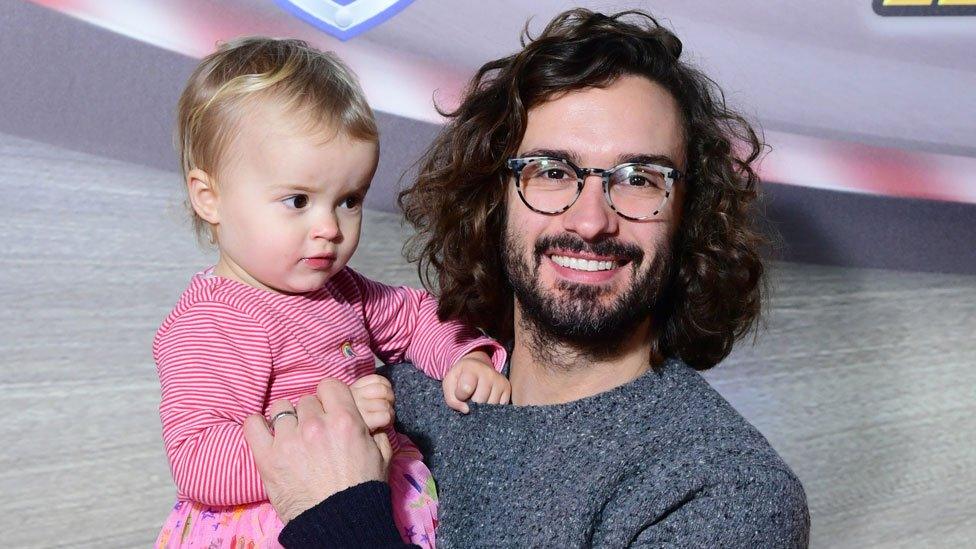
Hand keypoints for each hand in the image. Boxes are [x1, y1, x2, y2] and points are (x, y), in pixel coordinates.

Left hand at [243, 379, 392, 522]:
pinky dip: (258, 425)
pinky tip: (266, 433)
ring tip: (293, 437)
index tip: (330, 408)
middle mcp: (315, 424)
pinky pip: (253, 424)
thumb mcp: (381, 455)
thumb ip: (376, 430)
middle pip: (306, 399)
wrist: (338, 523)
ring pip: (281, 409)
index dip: (331, 396)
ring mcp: (289, 440)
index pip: (329, 385)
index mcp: (345, 420)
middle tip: (315, 432)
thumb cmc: (361, 490)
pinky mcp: (267, 457)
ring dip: (287, 420)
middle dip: (311, 413)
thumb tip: (372, 419)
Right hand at [350, 374, 394, 432]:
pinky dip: (389, 420)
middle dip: (390, 398)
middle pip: (383, 390)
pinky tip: (383, 425)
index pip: (376, 380)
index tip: (384, 396)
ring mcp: (359, 409)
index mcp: (353, 389)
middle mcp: (354, 396)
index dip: (386, 386)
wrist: (343, 440)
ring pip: (385, 404)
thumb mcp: (355, 401)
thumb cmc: (354, 420)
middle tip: (387, 406)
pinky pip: (385, 416)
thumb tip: (386, 386)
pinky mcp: (365, 422)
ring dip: (390, 412)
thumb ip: (366, 390)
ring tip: (385, 417)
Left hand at [442, 350, 510, 413]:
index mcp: (471, 368)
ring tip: (478, 396)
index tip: (460, 393)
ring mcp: (499, 380)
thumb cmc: (460, 378)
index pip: (465, 389)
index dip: (460, 396)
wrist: (476, 367)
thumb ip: (452, 399)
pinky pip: (500, 406)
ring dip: (482, 407)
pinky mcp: (507, 387)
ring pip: (490, 405)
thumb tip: (466, 410)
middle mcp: (488, 372)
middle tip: (470, 396)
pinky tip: (487, 399)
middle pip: (479, 400)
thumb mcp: (449, 385)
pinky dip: (492, 407)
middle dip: (472, 403)